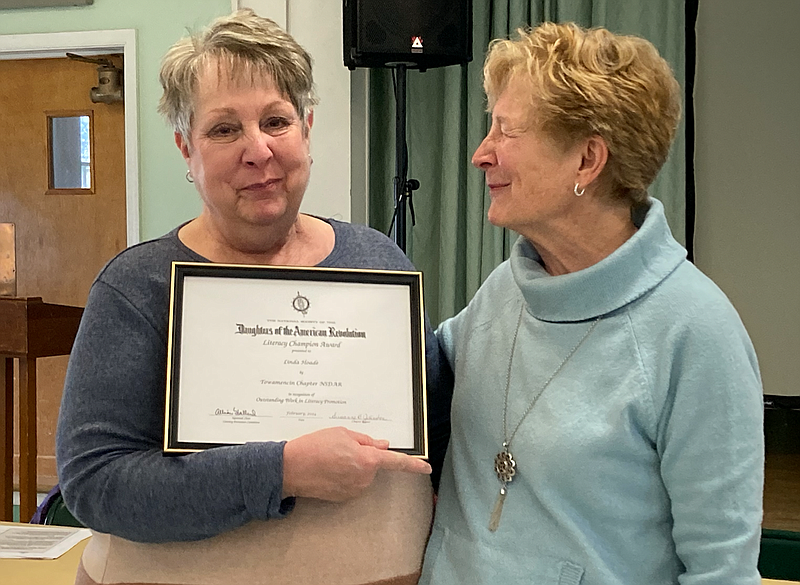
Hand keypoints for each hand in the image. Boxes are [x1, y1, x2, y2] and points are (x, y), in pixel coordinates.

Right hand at [282, 426, 430, 500]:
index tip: (426, 467)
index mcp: (367, 460)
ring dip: (353, 466)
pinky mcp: (343, 497)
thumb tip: (381, 446)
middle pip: (374, 465)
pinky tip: (327, 469)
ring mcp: (354, 490)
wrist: (290, 469)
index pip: (397, 462)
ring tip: (330, 458)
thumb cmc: (314, 447)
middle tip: (342, 447)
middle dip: (364, 456)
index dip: (413, 465)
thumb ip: (366, 440)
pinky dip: (344, 476)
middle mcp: (364, 478)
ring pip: (362, 474)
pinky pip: (351, 483)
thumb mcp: (342, 433)